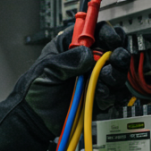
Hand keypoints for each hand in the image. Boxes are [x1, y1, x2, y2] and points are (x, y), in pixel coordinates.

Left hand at [0, 22, 127, 150]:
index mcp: (71, 47)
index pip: (96, 31)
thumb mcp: (46, 69)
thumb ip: (66, 60)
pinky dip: (112, 94)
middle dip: (117, 55)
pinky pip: (115, 93)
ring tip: (100, 84)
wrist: (33, 119)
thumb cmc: (33, 91)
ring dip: (114, 76)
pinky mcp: (98, 96)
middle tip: (113, 61)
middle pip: (114, 49)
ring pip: (118, 71)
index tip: (111, 40)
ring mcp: (93, 78)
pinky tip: (100, 97)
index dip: (107, 33)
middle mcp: (86, 60)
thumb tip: (88, 54)